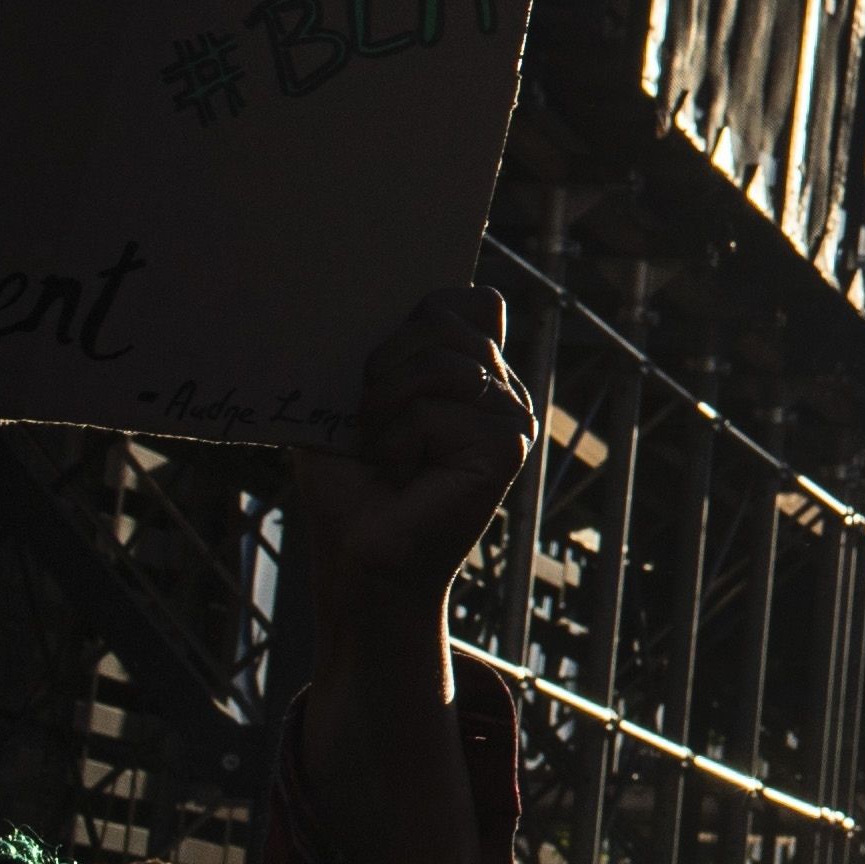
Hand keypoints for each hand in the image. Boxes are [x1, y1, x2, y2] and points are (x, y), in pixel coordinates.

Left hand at [288, 287, 535, 659]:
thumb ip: (400, 348)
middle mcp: (503, 392)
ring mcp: (512, 419)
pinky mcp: (507, 449)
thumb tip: (452, 300)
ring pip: (440, 364)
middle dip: (385, 367)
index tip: (379, 374)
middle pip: (443, 322)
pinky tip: (405, 476)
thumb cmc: (352, 487)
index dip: (415, 322)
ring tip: (385, 453)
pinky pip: (436, 410)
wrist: (357, 562)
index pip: (466, 303)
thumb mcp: (361, 400)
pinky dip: (398, 441)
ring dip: (386, 408)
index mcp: (476, 375)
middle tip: (373, 425)